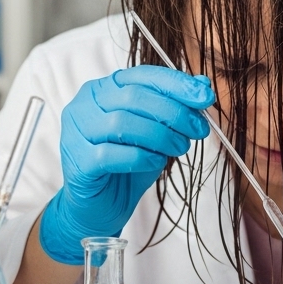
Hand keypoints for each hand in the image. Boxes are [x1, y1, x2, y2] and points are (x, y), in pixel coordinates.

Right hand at [39, 66, 213, 263]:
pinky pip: (113, 154)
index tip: (205, 97)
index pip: (142, 75)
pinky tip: (156, 162)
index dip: (177, 84)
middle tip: (198, 129)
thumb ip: (174, 106)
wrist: (99, 208)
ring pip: (123, 123)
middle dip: (174, 112)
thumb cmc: (126, 165)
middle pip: (134, 97)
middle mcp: (85, 105)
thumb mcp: (156, 133)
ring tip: (179, 148)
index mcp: (103, 89)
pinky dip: (142, 157)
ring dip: (161, 135)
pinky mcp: (78, 162)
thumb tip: (203, 85)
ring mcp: (77, 132)